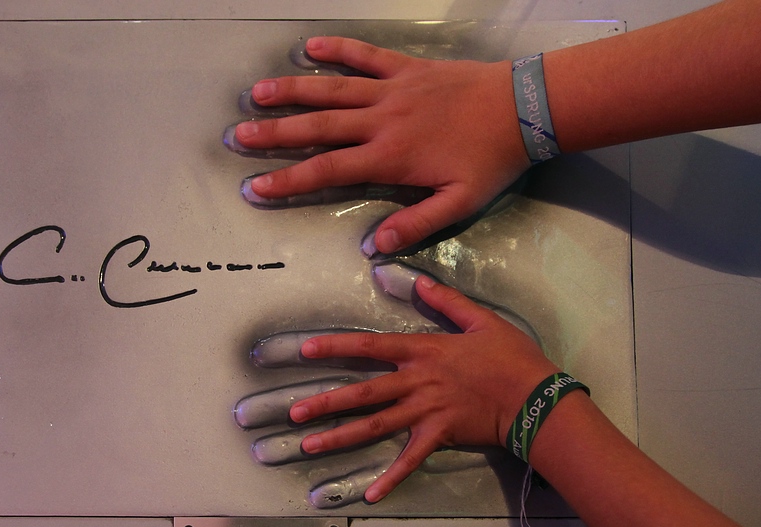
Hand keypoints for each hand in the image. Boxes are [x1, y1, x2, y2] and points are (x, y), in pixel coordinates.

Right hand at [231, 36, 530, 253]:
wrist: (523, 109)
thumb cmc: (491, 160)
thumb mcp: (459, 204)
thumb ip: (415, 224)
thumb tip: (374, 246)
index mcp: (389, 157)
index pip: (327, 170)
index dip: (287, 180)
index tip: (256, 187)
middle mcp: (381, 120)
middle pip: (317, 126)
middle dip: (274, 133)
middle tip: (237, 136)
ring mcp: (391, 90)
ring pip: (332, 89)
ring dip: (292, 91)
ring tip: (257, 93)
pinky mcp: (407, 68)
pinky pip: (365, 55)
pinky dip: (337, 48)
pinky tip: (309, 46)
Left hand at [288, 276, 557, 503]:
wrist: (535, 396)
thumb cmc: (511, 356)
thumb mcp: (480, 319)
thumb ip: (446, 299)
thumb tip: (417, 279)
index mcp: (422, 351)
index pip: (370, 346)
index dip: (336, 346)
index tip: (305, 349)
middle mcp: (416, 381)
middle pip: (362, 393)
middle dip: (325, 403)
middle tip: (293, 413)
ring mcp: (425, 411)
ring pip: (374, 426)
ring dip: (340, 437)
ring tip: (309, 446)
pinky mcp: (439, 436)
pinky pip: (410, 460)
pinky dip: (391, 478)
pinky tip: (370, 494)